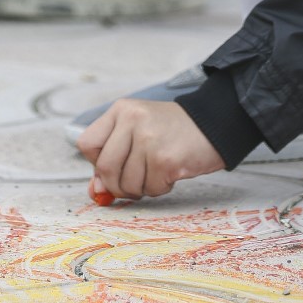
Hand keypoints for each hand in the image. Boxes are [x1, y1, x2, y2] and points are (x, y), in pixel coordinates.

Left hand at [76, 99, 223, 199]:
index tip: (115, 165)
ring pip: (128, 183)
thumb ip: (114, 158)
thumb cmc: (172, 131)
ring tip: (156, 174)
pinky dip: (160, 188)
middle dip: (117, 185)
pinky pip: (151, 188)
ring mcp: (149, 139)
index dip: (97, 162)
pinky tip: (170, 174)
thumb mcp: (138, 133)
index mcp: (121, 110)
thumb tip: (96, 191)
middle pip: (105, 168)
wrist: (214, 123)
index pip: (87, 144)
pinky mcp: (166, 159)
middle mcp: (132, 120)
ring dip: (142, 188)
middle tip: (134, 183)